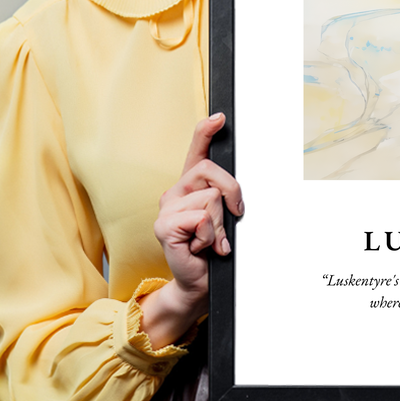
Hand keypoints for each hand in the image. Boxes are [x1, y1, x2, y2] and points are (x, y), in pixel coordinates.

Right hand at [139, 113, 243, 347]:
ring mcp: (166, 209)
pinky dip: (210, 236)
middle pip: (211, 171)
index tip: (220, 117)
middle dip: (232, 193)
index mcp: (190, 186)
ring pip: (211, 198)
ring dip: (220, 224)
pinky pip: (201, 218)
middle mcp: (175, 192)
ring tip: (211, 240)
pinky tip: (201, 247)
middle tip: (233, 216)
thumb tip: (235, 190)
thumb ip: (225, 197)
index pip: (196, 151)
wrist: (199, 282)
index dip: (206, 131)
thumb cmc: (212, 249)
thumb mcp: (224, 217)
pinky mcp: (164, 226)